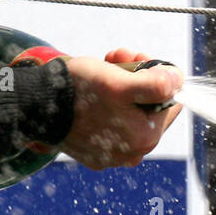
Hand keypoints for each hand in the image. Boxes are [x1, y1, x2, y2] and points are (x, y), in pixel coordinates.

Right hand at [58, 52, 182, 169]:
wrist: (36, 106)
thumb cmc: (78, 91)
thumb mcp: (119, 82)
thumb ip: (156, 84)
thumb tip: (179, 81)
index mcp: (144, 138)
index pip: (169, 100)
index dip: (154, 74)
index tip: (134, 59)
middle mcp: (132, 153)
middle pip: (149, 107)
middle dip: (137, 79)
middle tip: (118, 58)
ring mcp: (111, 156)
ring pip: (130, 113)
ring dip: (121, 87)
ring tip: (103, 67)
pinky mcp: (93, 153)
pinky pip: (110, 125)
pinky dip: (105, 106)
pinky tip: (91, 92)